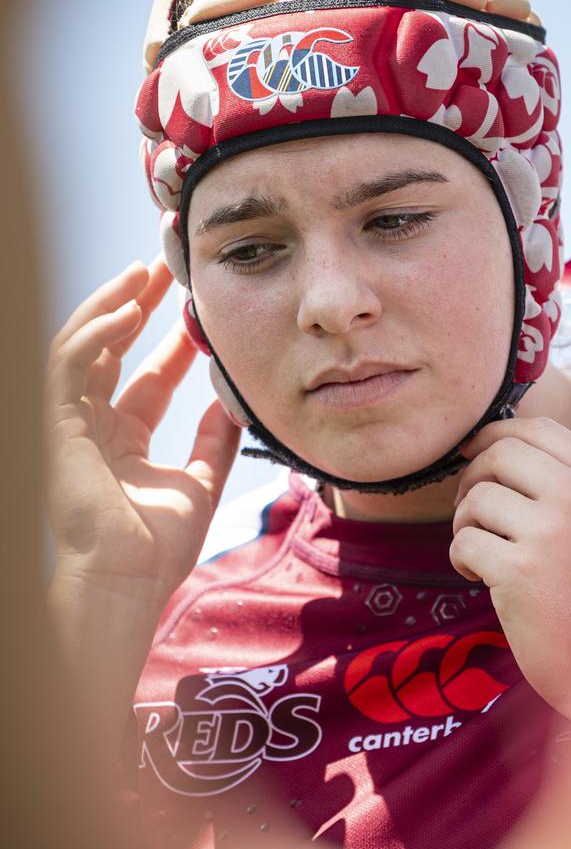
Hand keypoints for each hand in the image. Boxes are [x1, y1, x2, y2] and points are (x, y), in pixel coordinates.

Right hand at [45, 255, 240, 606]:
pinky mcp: (56, 424)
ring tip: (144, 273)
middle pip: (114, 350)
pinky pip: (68, 364)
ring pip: (84, 345)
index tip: (197, 308)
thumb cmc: (159, 547)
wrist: (128, 582)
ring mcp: (73, 423)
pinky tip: (126, 310)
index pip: (149, 376)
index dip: (171, 340)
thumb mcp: (200, 482)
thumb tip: (236, 402)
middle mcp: (96, 425)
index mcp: (125, 440)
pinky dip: (94, 333)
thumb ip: (214, 441)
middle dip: (138, 305)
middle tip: (166, 266)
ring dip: (112, 305)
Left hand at [449, 416, 570, 718]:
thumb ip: (566, 483)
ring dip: (463, 524)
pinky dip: (460, 558)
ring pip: (476, 497)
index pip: (537, 428)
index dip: (494, 434)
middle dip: (471, 478)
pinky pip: (463, 541)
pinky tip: (478, 578)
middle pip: (500, 454)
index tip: (472, 452)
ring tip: (480, 551)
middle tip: (470, 512)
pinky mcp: (520, 571)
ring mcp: (552, 533)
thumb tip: (494, 443)